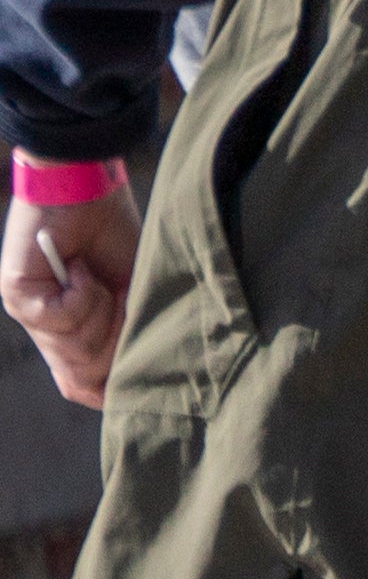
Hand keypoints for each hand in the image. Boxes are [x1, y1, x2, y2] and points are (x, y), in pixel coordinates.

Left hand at [1, 164, 132, 406]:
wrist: (86, 189)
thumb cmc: (113, 238)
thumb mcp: (133, 296)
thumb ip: (128, 335)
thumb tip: (131, 381)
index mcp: (74, 333)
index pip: (82, 388)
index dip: (109, 389)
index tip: (139, 369)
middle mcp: (46, 331)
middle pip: (81, 378)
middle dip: (112, 341)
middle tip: (118, 298)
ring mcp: (29, 316)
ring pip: (74, 350)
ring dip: (101, 313)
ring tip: (96, 276)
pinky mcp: (17, 296)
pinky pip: (60, 319)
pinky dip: (82, 294)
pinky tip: (78, 267)